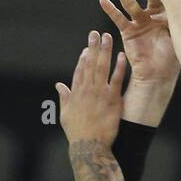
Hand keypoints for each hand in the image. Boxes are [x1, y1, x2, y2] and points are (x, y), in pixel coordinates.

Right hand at [55, 31, 126, 146]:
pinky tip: (122, 56)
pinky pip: (117, 80)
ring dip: (105, 51)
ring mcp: (100, 94)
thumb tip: (59, 85)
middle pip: (90, 64)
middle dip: (93, 47)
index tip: (87, 47)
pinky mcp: (112, 100)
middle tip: (96, 33)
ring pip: (102, 67)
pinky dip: (119, 67)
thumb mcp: (65, 114)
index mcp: (76, 92)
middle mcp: (87, 90)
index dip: (83, 57)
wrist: (90, 146)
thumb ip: (64, 97)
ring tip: (108, 38)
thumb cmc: (77, 132)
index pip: (79, 70)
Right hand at [99, 0, 178, 86]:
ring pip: (131, 4)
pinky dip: (111, 10)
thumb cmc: (172, 57)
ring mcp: (139, 22)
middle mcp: (153, 15)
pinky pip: (118, 18)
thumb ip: (180, 19)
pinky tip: (103, 1)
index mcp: (167, 15)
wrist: (158, 74)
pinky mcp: (128, 31)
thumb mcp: (179, 35)